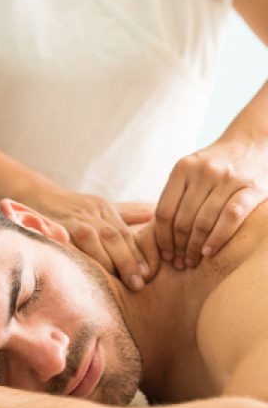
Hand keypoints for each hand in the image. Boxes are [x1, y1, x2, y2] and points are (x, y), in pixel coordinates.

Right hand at [19, 182, 154, 290]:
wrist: (37, 194)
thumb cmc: (74, 208)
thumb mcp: (101, 208)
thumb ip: (127, 214)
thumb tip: (153, 214)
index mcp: (105, 210)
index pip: (125, 233)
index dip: (138, 254)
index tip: (148, 274)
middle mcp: (90, 212)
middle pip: (112, 236)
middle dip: (126, 260)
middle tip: (138, 284)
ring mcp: (70, 219)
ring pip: (91, 237)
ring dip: (104, 260)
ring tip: (115, 282)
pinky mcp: (51, 224)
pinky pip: (64, 240)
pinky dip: (74, 254)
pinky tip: (83, 272)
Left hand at [154, 140, 267, 268]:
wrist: (251, 143)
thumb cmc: (214, 168)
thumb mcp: (190, 173)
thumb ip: (175, 196)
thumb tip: (156, 237)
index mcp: (183, 168)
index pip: (164, 212)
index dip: (162, 238)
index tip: (165, 255)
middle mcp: (204, 170)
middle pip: (183, 220)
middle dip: (179, 247)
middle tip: (179, 264)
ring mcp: (228, 178)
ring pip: (204, 222)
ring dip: (195, 248)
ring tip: (192, 262)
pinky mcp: (251, 187)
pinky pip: (230, 218)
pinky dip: (217, 238)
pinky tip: (209, 252)